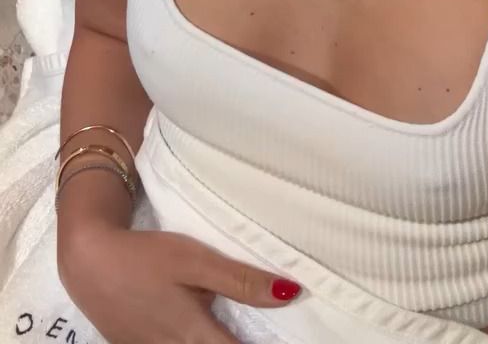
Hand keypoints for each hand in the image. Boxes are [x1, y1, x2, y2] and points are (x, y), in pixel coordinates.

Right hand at [59, 222, 302, 343]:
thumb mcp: (196, 261)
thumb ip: (241, 281)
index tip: (295, 338)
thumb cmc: (145, 257)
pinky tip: (204, 328)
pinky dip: (198, 340)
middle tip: (270, 331)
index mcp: (196, 337)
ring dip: (221, 340)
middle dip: (243, 343)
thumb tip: (291, 294)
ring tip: (238, 325)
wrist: (88, 260)